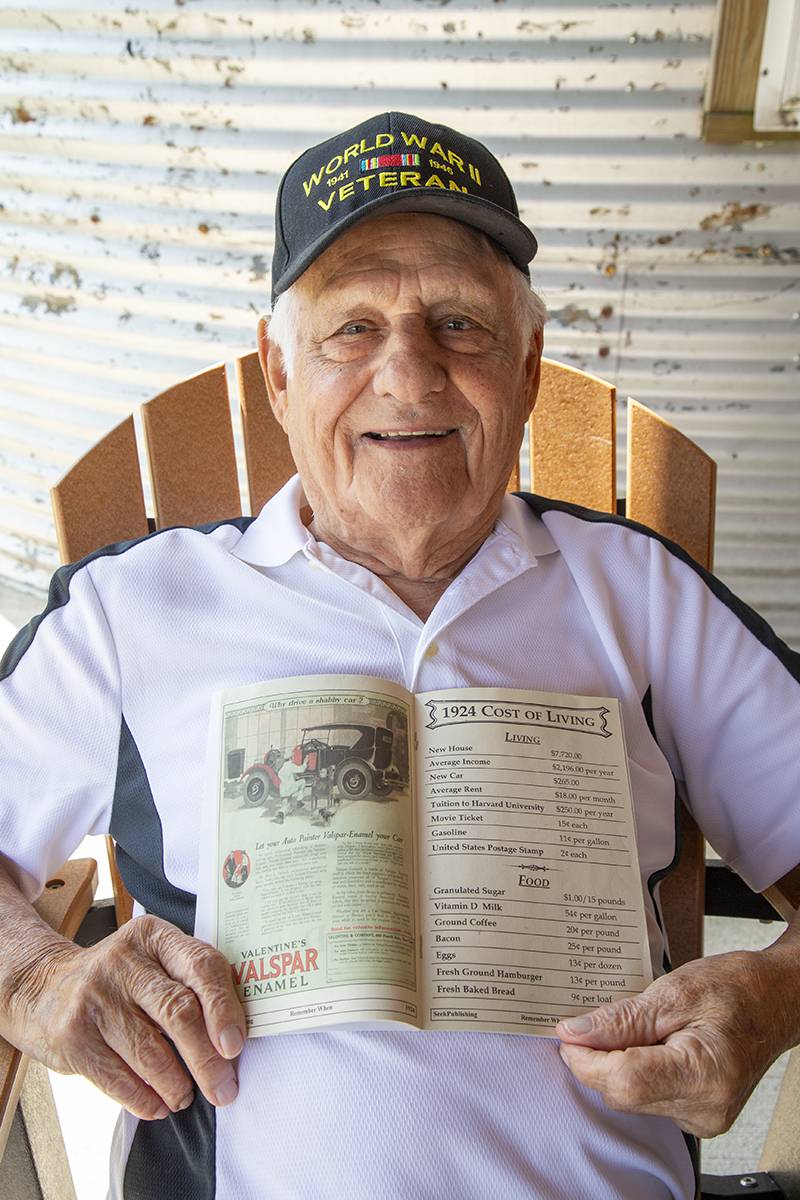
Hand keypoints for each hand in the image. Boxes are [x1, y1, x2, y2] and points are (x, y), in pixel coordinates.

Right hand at [6, 914, 245, 1120]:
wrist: (44, 987)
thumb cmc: (121, 980)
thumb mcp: (154, 960)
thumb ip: (193, 983)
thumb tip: (236, 1039)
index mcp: (154, 936)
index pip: (201, 966)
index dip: (223, 1008)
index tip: (235, 1046)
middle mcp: (123, 961)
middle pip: (178, 1012)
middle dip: (206, 1059)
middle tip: (224, 1089)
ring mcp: (94, 997)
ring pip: (149, 1051)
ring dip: (176, 1085)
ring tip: (187, 1098)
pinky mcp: (72, 1035)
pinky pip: (116, 1078)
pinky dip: (143, 1099)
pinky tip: (158, 1106)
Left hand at [556, 949, 794, 1136]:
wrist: (776, 999)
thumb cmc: (736, 989)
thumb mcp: (673, 991)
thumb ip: (621, 1019)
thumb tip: (574, 1034)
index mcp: (704, 1076)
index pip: (624, 1081)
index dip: (587, 1059)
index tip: (568, 1034)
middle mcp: (706, 1109)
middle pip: (624, 1094)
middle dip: (597, 1060)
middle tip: (590, 1024)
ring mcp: (703, 1117)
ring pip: (631, 1099)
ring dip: (616, 1065)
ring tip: (632, 1028)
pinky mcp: (698, 1115)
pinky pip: (647, 1099)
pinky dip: (634, 1071)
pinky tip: (645, 1045)